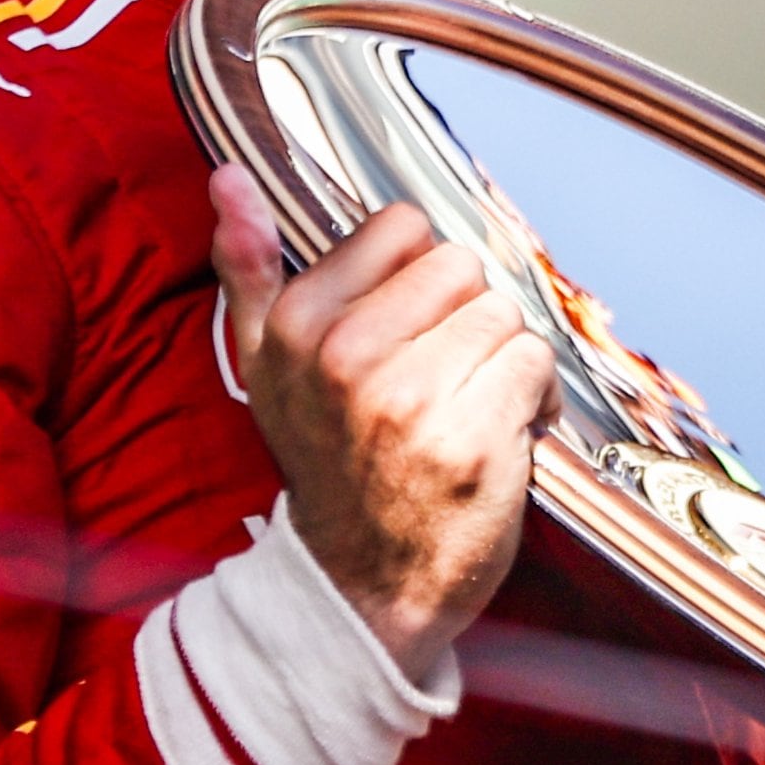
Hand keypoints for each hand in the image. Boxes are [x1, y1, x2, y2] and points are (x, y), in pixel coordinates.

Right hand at [209, 170, 556, 684]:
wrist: (359, 588)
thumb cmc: (327, 466)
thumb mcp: (266, 366)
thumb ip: (248, 267)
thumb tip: (228, 176)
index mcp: (299, 325)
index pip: (404, 227)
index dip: (420, 278)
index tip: (407, 329)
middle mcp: (347, 355)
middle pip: (463, 267)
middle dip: (466, 317)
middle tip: (443, 375)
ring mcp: (410, 399)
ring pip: (504, 315)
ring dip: (504, 360)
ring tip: (470, 406)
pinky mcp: (472, 439)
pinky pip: (535, 362)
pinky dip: (537, 397)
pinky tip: (503, 432)